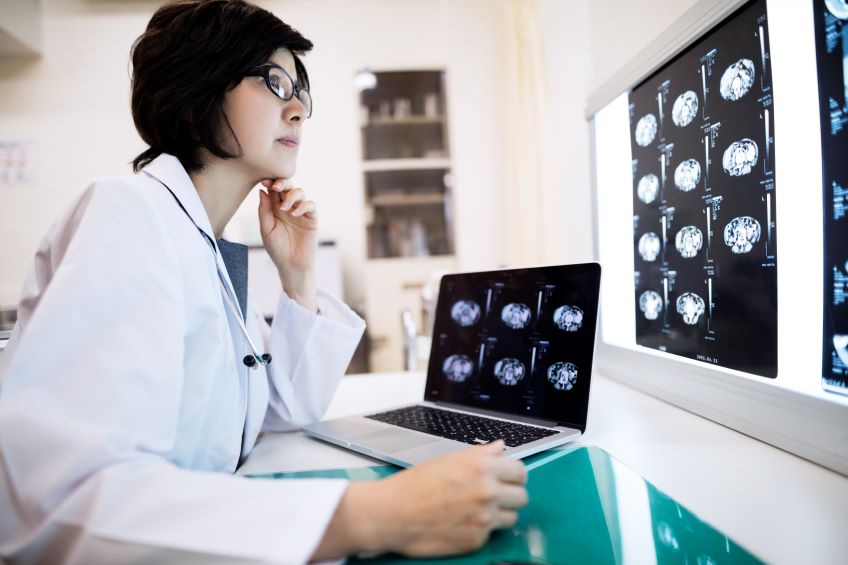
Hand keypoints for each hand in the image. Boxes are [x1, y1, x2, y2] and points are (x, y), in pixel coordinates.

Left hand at [257, 178, 317, 310]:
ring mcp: (300, 212)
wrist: (291, 266)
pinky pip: (310, 205)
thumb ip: (264, 211)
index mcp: (274, 208)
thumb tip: (262, 191)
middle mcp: (288, 207)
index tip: (264, 182)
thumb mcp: (266, 230)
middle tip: (276, 187)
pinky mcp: (311, 219)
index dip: (270, 183)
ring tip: (285, 208)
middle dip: (282, 182)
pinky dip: (303, 205)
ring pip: (300, 192)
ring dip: (292, 195)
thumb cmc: (277, 249)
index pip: (273, 190)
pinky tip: (295, 213)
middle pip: (287, 186)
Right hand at [311, 440, 527, 559]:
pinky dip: (482, 529)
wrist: (392, 514)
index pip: (520, 471)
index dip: (512, 474)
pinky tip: (464, 522)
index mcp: (481, 467)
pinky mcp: (476, 540)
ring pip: (512, 517)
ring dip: (500, 514)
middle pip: (522, 496)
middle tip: (494, 495)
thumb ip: (480, 454)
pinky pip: (493, 534)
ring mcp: (484, 518)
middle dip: (510, 495)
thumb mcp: (448, 460)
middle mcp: (487, 491)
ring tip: (478, 510)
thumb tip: (500, 448)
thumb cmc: (414, 485)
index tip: (506, 478)